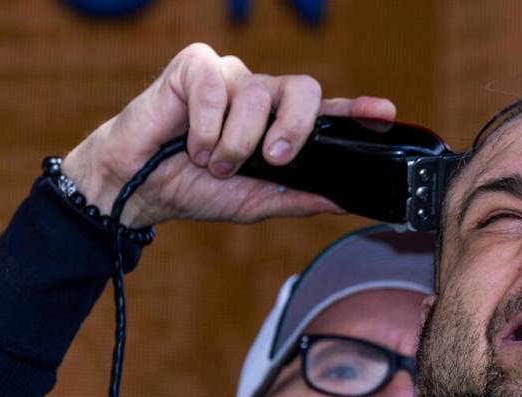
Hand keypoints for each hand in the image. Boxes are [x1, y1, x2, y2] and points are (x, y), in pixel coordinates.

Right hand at [61, 43, 396, 228]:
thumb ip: (299, 198)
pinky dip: (205, 127)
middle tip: (274, 159)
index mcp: (279, 125)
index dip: (357, 110)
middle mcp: (260, 96)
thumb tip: (343, 201)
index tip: (383, 114)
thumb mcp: (255, 203)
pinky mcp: (195, 67)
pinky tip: (190, 143)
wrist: (138, 188)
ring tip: (212, 163)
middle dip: (294, 127)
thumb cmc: (195, 188)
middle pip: (303, 89)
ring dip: (234, 143)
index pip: (326, 112)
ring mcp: (229, 78)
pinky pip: (216, 88)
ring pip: (255, 95)